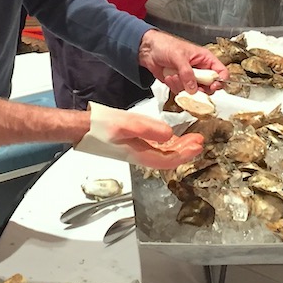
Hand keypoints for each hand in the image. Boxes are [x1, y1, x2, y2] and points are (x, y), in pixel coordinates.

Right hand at [88, 104, 204, 168]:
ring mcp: (136, 151)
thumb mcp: (127, 124)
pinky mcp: (132, 145)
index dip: (185, 154)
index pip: (168, 159)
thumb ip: (149, 129)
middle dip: (185, 150)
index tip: (198, 146)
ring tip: (190, 138)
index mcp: (140, 154)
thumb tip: (169, 135)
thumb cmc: (101, 126)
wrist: (83, 128)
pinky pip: (154, 148)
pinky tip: (170, 136)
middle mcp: (140, 156)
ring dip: (177, 146)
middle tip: (199, 141)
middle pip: (168, 157)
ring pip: (162, 153)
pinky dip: (166, 143)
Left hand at [138, 29, 226, 94]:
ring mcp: (190, 77)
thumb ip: (187, 73)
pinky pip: (183, 92)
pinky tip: (169, 77)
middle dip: (199, 88)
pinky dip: (175, 87)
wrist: (148, 50)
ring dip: (183, 87)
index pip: (221, 72)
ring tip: (174, 76)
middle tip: (191, 86)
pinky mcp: (180, 83)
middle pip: (210, 86)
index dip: (220, 81)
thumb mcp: (179, 56)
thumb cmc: (165, 45)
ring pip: (195, 92)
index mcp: (205, 59)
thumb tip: (193, 88)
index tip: (213, 86)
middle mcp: (200, 69)